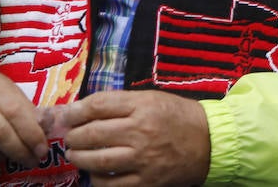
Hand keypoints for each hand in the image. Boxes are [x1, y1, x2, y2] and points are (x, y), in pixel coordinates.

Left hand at [60, 89, 209, 186]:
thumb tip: (83, 109)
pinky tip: (96, 173)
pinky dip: (96, 179)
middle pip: (93, 134)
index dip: (76, 111)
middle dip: (73, 136)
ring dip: (79, 158)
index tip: (67, 115)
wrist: (210, 142)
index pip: (99, 105)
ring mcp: (143, 159)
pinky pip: (110, 184)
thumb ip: (121, 103)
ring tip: (75, 154)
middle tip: (70, 137)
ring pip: (97, 161)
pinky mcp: (146, 182)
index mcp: (144, 106)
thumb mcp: (154, 99)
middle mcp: (141, 132)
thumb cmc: (179, 117)